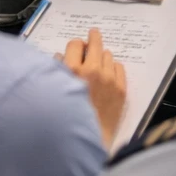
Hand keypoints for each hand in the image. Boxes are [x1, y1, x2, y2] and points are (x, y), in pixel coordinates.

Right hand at [62, 28, 126, 149]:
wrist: (83, 141)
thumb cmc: (63, 118)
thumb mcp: (53, 91)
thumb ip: (58, 71)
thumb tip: (63, 56)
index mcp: (72, 70)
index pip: (75, 44)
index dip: (75, 46)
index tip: (77, 47)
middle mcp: (93, 70)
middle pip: (95, 43)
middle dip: (93, 38)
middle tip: (93, 34)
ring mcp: (109, 79)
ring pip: (108, 55)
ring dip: (101, 58)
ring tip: (97, 65)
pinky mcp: (121, 89)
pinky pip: (119, 67)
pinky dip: (113, 69)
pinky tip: (108, 75)